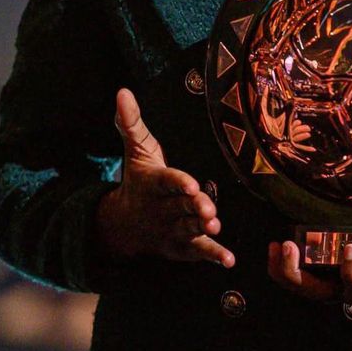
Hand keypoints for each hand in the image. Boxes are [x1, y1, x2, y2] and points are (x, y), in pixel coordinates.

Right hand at [96, 88, 233, 265]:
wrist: (122, 224)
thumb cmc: (138, 179)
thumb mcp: (136, 150)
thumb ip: (132, 122)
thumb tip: (122, 91)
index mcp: (154, 183)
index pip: (167, 181)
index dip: (179, 183)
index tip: (191, 183)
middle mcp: (162, 208)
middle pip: (180, 207)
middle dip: (194, 207)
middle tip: (208, 208)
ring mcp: (171, 230)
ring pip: (189, 229)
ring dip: (203, 230)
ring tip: (216, 226)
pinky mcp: (180, 247)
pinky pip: (197, 252)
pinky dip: (213, 255)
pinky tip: (229, 259)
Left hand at [267, 214, 351, 327]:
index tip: (350, 248)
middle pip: (321, 294)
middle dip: (298, 275)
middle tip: (288, 247)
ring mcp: (349, 289)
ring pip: (311, 289)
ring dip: (288, 272)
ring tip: (276, 246)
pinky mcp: (345, 280)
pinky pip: (313, 280)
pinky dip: (293, 268)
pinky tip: (281, 247)